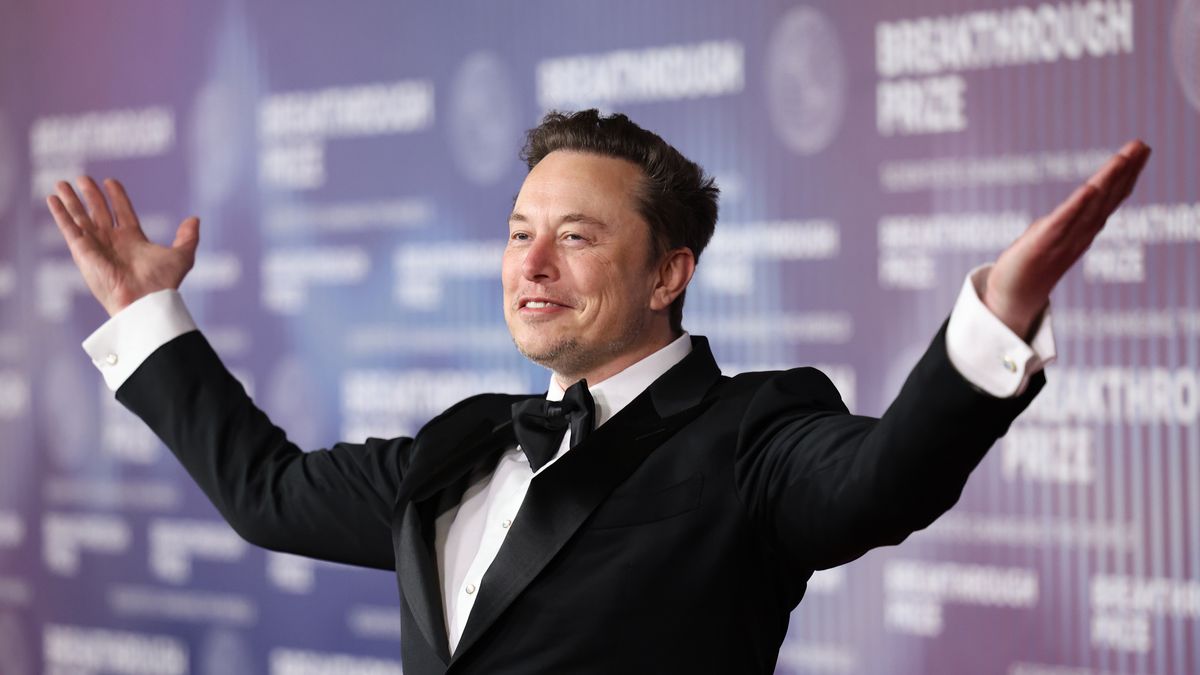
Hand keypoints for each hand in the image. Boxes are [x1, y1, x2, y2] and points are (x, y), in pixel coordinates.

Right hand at [46, 177, 199, 316]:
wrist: (145, 300)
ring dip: (70, 200)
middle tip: (82, 177)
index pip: (122, 212)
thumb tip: (195, 219)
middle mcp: (113, 241)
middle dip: (90, 195)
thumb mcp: (182, 255)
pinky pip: (68, 228)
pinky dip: (60, 213)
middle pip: (98, 212)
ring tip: (60, 182)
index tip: (110, 182)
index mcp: (133, 240)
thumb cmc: (163, 282)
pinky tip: (52, 198)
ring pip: (80, 217)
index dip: (116, 196)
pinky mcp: (82, 251)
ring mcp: (96, 245)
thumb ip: (188, 237)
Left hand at [984, 140, 1151, 338]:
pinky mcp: (1042, 245)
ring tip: (1123, 158)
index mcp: (1083, 229)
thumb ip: (1074, 218)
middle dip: (1125, 172)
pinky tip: (1089, 189)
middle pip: (1106, 198)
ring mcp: (1063, 240)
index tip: (1141, 150)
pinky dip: (1077, 206)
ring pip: (1089, 207)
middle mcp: (1079, 234)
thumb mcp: (1056, 235)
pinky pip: (1062, 223)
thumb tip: (1089, 198)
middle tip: (1142, 146)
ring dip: (1107, 182)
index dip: (1126, 175)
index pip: (1109, 198)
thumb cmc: (1032, 265)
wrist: (1012, 298)